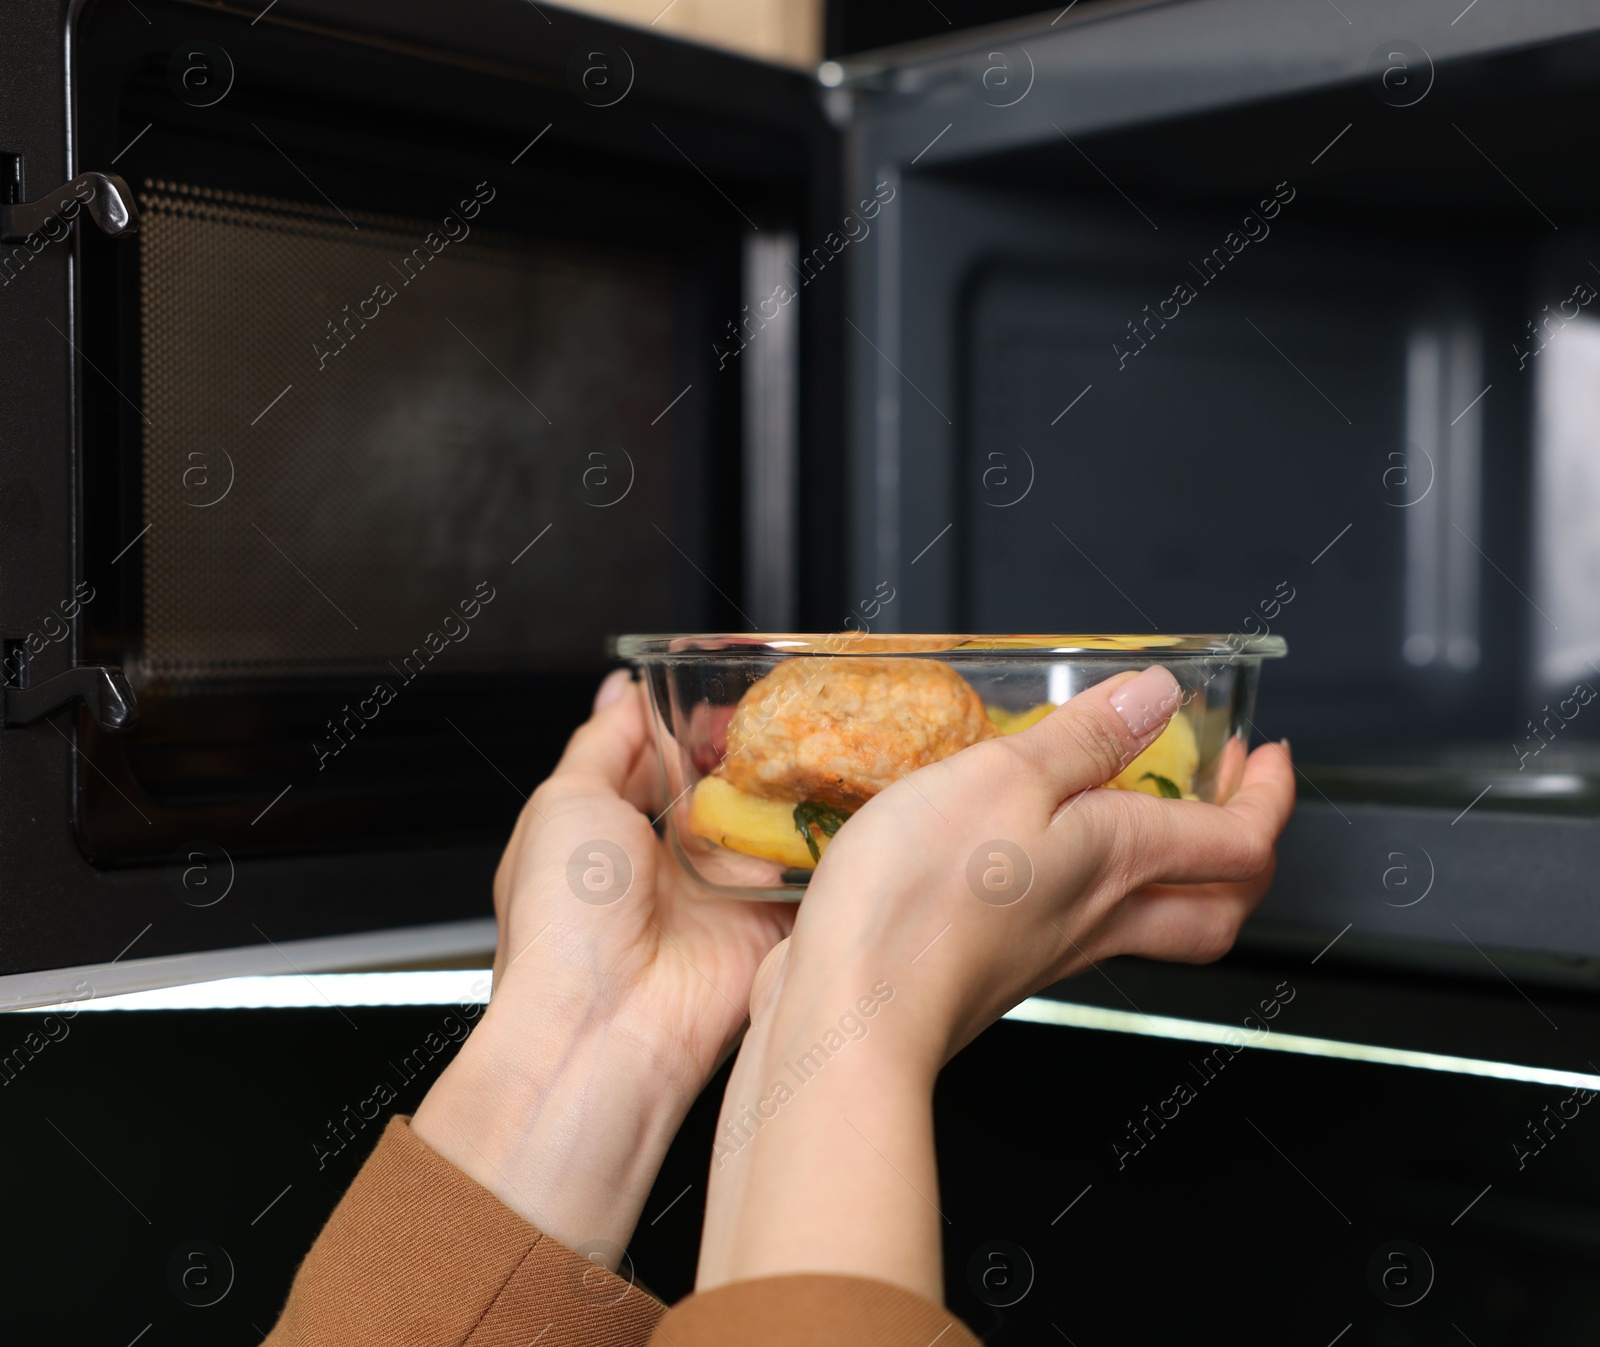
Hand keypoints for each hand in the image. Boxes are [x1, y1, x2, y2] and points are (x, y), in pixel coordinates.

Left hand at [413, 670, 793, 1258]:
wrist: (606, 1025)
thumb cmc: (564, 922)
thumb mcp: (564, 801)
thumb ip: (603, 741)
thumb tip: (623, 690)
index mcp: (610, 833)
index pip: (656, 761)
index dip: (686, 723)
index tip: (720, 686)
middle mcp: (668, 864)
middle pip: (720, 786)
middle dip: (749, 750)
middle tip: (782, 710)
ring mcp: (720, 893)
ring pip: (767, 821)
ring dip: (788, 788)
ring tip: (816, 741)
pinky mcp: (767, 924)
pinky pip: (804, 871)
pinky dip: (819, 840)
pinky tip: (837, 799)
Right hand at [695, 665, 1293, 1298]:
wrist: (853, 1018)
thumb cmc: (921, 896)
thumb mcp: (1005, 777)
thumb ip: (1086, 736)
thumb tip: (1158, 695)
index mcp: (1118, 860)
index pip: (1240, 843)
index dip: (1268, 796)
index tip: (1265, 753)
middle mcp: (1100, 917)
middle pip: (1218, 908)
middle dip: (1244, 854)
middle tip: (1231, 800)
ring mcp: (1051, 952)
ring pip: (1154, 924)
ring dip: (1172, 870)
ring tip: (1142, 814)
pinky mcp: (998, 967)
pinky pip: (1077, 930)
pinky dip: (1090, 889)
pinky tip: (1040, 854)